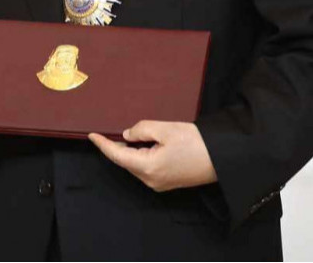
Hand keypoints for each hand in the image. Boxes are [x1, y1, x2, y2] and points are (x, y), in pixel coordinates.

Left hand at [89, 120, 217, 191]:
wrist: (220, 159)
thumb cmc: (195, 143)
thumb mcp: (165, 129)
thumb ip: (141, 130)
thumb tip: (127, 136)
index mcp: (148, 168)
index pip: (117, 156)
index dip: (103, 145)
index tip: (91, 136)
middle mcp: (151, 181)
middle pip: (126, 162)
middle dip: (117, 147)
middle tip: (109, 132)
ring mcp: (159, 184)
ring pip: (136, 166)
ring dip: (131, 152)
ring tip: (130, 136)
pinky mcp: (167, 183)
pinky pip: (146, 169)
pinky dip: (141, 157)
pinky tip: (144, 145)